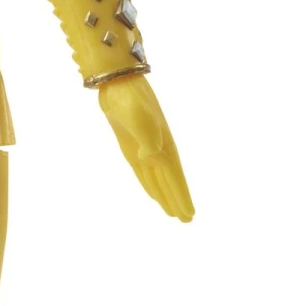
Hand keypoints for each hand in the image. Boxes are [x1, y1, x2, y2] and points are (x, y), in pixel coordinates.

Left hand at [98, 75, 194, 221]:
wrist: (118, 84)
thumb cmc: (130, 100)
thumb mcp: (138, 117)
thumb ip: (146, 138)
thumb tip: (149, 157)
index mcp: (164, 146)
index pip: (176, 179)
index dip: (182, 197)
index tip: (189, 215)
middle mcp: (158, 150)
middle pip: (170, 183)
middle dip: (177, 201)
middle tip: (186, 221)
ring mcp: (144, 149)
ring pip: (157, 179)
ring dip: (164, 195)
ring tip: (172, 212)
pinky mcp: (130, 147)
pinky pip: (142, 171)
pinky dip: (149, 183)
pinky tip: (153, 193)